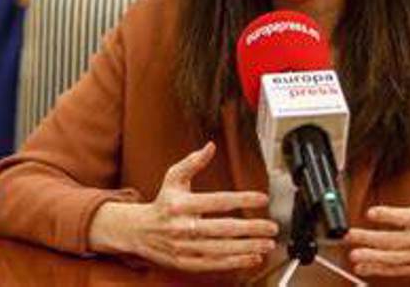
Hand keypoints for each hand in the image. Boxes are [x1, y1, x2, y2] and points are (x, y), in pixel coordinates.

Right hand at [88, 141, 278, 271]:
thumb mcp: (173, 178)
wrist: (138, 232)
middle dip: (250, 229)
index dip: (242, 199)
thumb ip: (193, 162)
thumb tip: (210, 146)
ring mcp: (184, 247)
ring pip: (221, 250)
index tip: (262, 198)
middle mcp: (182, 227)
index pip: (217, 201)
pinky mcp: (186, 263)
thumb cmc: (162, 203)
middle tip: (271, 227)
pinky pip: (214, 264)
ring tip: (267, 244)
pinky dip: (235, 262)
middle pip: (222, 229)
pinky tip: (252, 257)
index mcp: (181, 204)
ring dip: (247, 247)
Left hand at [345, 133, 409, 276]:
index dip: (390, 216)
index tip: (371, 212)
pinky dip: (379, 269)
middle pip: (397, 241)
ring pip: (395, 259)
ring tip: (354, 254)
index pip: (408, 217)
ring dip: (373, 257)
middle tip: (351, 235)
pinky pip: (396, 269)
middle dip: (372, 239)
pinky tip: (362, 265)